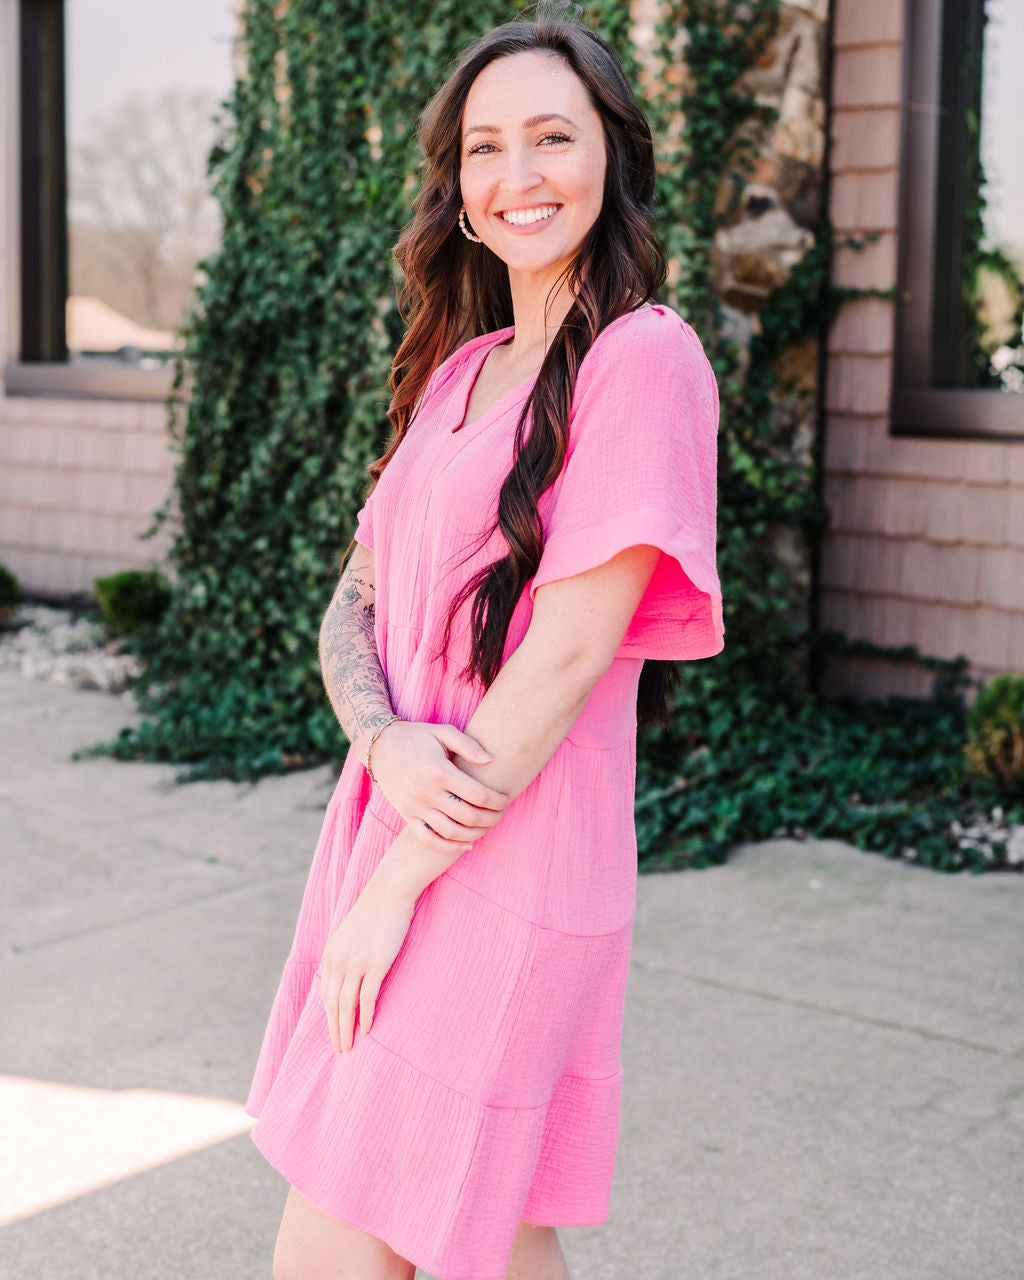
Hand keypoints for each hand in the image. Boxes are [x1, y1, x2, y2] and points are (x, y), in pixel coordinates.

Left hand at [319, 871, 415, 1053]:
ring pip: (346, 1006)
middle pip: (332, 1005)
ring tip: (349, 1047)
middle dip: (334, 1030)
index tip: (334, 1032)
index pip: (325, 994)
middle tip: (339, 1050)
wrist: (389, 891)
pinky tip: (366, 1030)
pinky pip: (367, 998)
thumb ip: (345, 952)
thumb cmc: (376, 911)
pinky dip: (365, 1017)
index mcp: (331, 953)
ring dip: (346, 1030)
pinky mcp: (376, 964)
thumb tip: (349, 973)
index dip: (328, 1017)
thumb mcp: (351, 932)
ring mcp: (356, 963)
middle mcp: (339, 961)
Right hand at [367, 719, 509, 853]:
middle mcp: (428, 793)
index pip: (478, 795)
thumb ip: (468, 745)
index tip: (506, 800)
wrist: (379, 746)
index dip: (498, 801)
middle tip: (501, 815)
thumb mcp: (442, 732)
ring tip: (487, 827)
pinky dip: (449, 847)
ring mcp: (416, 807)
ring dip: (475, 834)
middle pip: (469, 816)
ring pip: (451, 832)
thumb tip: (491, 760)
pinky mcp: (407, 816)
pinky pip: (429, 840)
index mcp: (440, 771)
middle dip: (491, 819)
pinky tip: (466, 844)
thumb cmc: (416, 736)